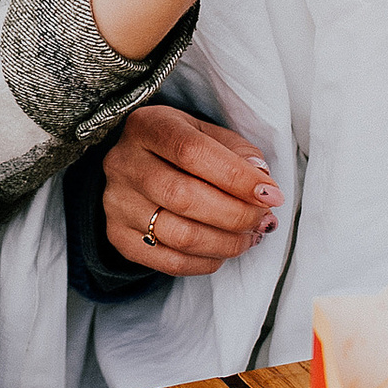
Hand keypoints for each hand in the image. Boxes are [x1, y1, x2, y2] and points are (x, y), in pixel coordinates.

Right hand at [101, 105, 278, 278]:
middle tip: (264, 219)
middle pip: (183, 197)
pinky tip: (224, 249)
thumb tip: (262, 183)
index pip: (193, 152)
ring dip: (227, 243)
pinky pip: (170, 262)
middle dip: (236, 214)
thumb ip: (239, 152)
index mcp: (148, 126)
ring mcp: (117, 202)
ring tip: (251, 236)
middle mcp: (124, 163)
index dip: (237, 177)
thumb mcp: (208, 134)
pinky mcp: (119, 236)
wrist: (137, 168)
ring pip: (180, 235)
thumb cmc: (181, 148)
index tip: (271, 194)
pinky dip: (207, 261)